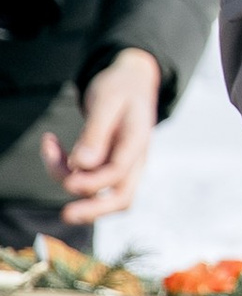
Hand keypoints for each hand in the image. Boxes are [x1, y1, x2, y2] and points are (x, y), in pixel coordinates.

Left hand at [44, 48, 160, 227]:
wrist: (132, 80)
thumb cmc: (120, 87)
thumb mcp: (107, 101)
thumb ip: (96, 132)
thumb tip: (82, 164)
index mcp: (137, 140)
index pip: (119, 171)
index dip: (93, 181)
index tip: (69, 179)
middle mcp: (133, 159)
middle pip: (121, 197)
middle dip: (93, 210)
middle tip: (66, 215)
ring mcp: (121, 164)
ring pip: (99, 191)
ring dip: (67, 178)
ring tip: (49, 148)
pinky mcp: (106, 164)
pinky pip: (86, 178)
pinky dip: (64, 168)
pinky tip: (51, 145)